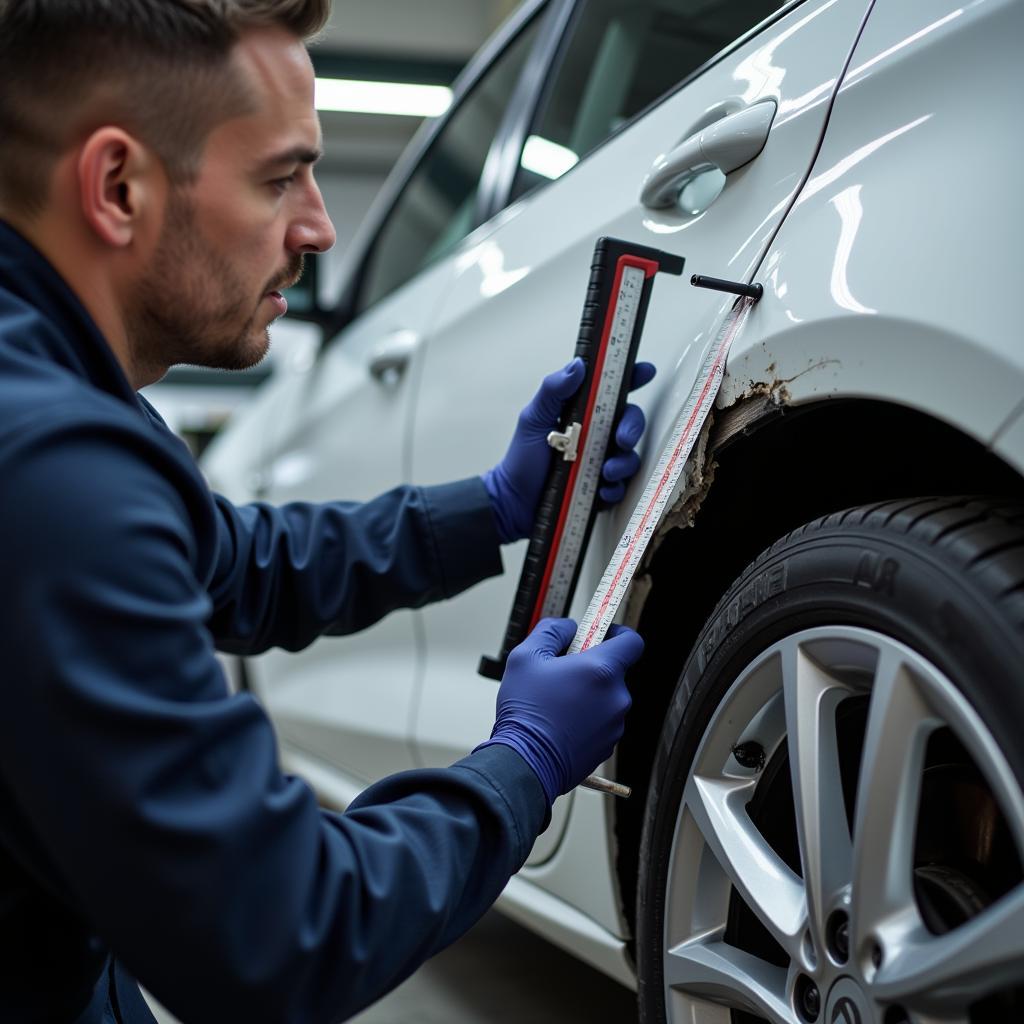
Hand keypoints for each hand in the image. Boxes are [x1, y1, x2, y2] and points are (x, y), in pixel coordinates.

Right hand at [475, 618, 644, 804]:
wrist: (525, 763)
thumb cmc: (526, 713)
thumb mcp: (526, 656)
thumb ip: (551, 631)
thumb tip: (566, 628)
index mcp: (602, 670)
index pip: (632, 641)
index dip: (618, 633)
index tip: (601, 633)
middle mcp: (616, 697)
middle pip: (614, 670)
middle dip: (590, 667)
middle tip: (563, 672)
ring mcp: (615, 724)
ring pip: (607, 697)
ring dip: (588, 694)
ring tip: (557, 702)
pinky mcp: (608, 745)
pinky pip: (602, 720)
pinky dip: (587, 717)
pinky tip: (561, 721)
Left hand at [482, 358, 656, 543]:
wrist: (515, 502)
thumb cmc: (522, 459)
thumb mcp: (533, 420)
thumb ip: (553, 391)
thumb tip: (577, 366)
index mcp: (581, 412)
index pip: (611, 390)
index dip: (631, 378)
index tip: (644, 371)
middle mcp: (595, 434)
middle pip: (629, 421)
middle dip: (632, 427)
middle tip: (622, 438)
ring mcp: (600, 460)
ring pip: (629, 455)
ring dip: (623, 462)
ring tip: (605, 471)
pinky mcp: (601, 486)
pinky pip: (620, 485)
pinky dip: (614, 488)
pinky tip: (602, 490)